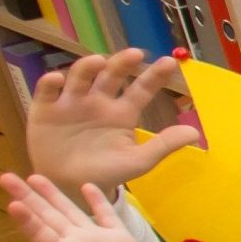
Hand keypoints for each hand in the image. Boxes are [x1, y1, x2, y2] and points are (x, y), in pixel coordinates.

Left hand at [1, 174, 155, 241]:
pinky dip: (97, 201)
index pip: (38, 232)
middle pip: (46, 215)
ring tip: (34, 177)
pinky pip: (105, 215)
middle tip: (5, 178)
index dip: (26, 218)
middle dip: (28, 196)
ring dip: (52, 194)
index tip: (12, 201)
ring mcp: (94, 238)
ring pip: (69, 210)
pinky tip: (86, 186)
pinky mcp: (118, 238)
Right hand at [26, 52, 196, 194]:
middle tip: (135, 54)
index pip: (141, 89)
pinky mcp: (46, 109)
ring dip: (88, 67)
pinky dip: (50, 83)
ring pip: (80, 78)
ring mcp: (72, 103)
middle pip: (111, 76)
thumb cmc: (106, 172)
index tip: (170, 62)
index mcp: (123, 112)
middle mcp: (99, 101)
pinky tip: (57, 79)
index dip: (155, 76)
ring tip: (98, 62)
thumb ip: (163, 145)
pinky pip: (47, 92)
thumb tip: (194, 133)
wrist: (70, 186)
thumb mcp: (137, 161)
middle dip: (122, 64)